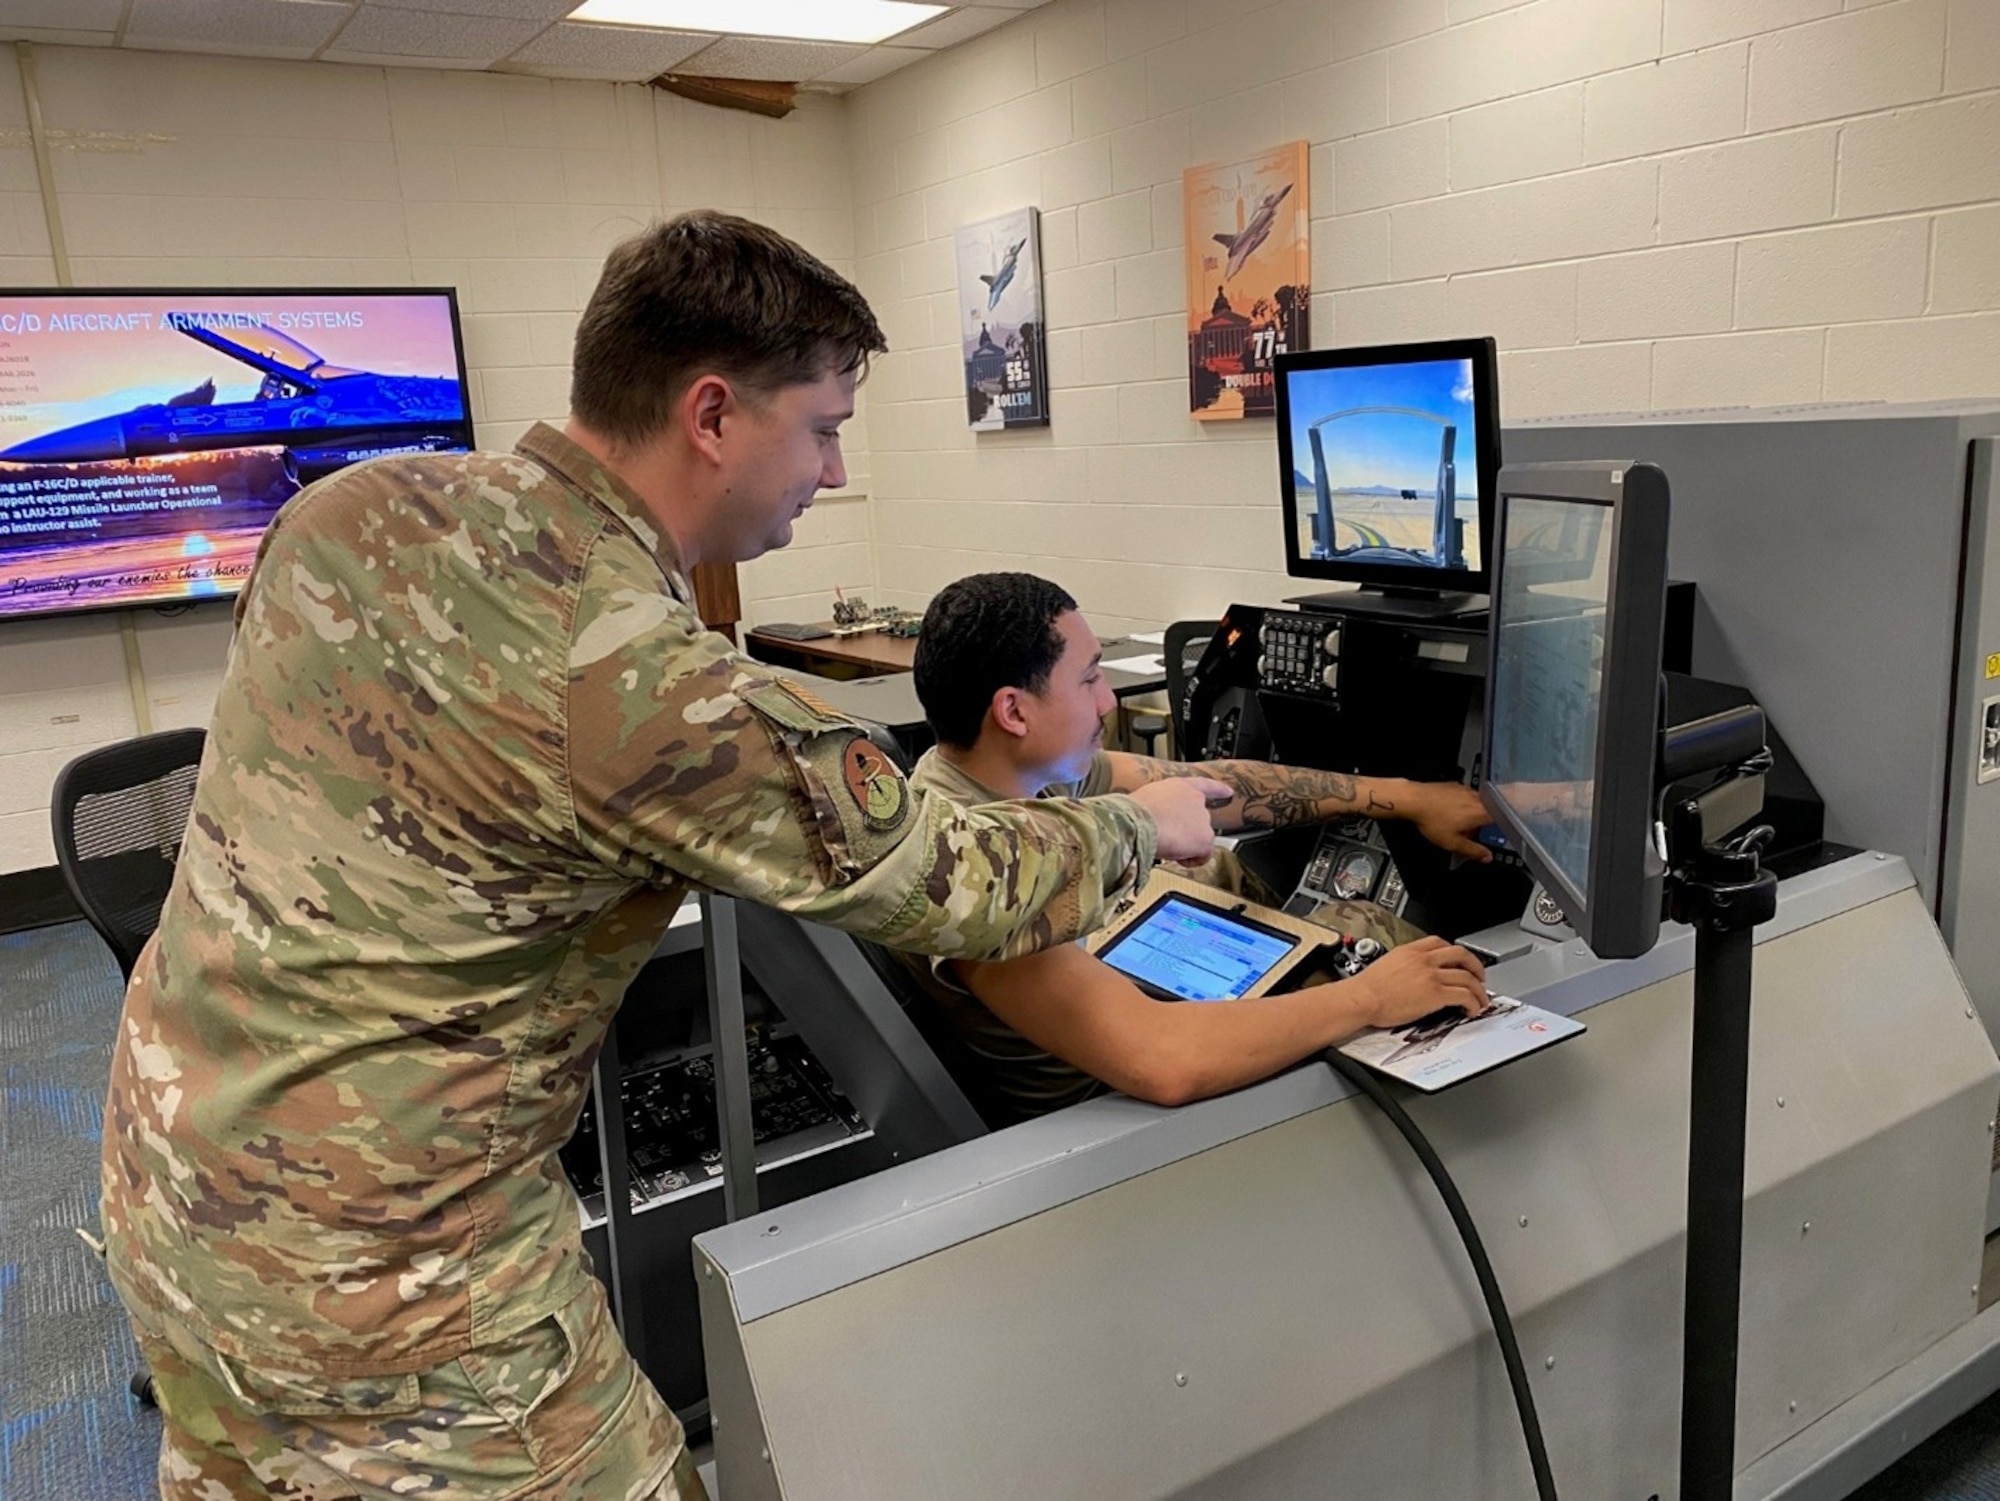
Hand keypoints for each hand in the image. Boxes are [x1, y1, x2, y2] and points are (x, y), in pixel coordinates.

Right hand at [1129, 777, 1234, 863]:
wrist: (1137, 822)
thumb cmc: (1132, 813)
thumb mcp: (1146, 801)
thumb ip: (1159, 807)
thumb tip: (1155, 819)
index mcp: (1179, 786)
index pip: (1204, 786)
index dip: (1217, 790)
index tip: (1229, 792)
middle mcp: (1195, 799)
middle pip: (1200, 820)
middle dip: (1187, 832)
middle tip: (1168, 839)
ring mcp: (1202, 818)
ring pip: (1200, 838)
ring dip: (1187, 845)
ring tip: (1166, 846)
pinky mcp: (1204, 837)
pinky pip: (1204, 855)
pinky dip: (1192, 860)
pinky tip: (1177, 857)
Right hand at [1347, 936, 1488, 1028]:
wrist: (1363, 998)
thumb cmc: (1367, 988)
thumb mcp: (1386, 964)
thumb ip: (1403, 965)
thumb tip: (1411, 976)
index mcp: (1410, 950)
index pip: (1440, 942)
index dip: (1454, 952)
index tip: (1458, 961)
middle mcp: (1424, 959)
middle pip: (1461, 954)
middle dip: (1475, 965)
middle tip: (1479, 976)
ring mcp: (1431, 975)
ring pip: (1468, 976)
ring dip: (1478, 990)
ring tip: (1480, 999)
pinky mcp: (1436, 994)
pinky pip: (1464, 995)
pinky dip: (1473, 1003)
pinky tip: (1471, 1009)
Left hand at [1404, 781, 1492, 859]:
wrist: (1414, 799)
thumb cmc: (1432, 820)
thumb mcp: (1453, 843)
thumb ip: (1473, 851)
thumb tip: (1487, 857)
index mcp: (1481, 811)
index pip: (1500, 820)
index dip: (1496, 830)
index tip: (1490, 837)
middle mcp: (1477, 797)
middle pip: (1487, 812)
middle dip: (1480, 825)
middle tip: (1467, 834)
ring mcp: (1466, 789)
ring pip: (1476, 804)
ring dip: (1470, 815)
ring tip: (1454, 824)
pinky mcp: (1454, 785)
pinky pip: (1464, 797)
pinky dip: (1460, 806)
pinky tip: (1447, 813)